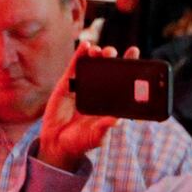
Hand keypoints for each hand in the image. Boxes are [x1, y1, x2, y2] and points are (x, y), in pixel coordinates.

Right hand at [37, 43, 130, 172]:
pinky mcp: (66, 85)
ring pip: (93, 65)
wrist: (57, 144)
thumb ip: (104, 128)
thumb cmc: (80, 141)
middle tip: (112, 54)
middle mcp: (98, 90)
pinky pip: (74, 67)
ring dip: (98, 54)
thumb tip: (116, 121)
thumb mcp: (95, 137)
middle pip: (108, 68)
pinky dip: (80, 55)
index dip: (130, 65)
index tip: (134, 52)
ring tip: (100, 51)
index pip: (123, 79)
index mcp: (110, 100)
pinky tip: (86, 46)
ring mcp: (82, 86)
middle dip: (112, 57)